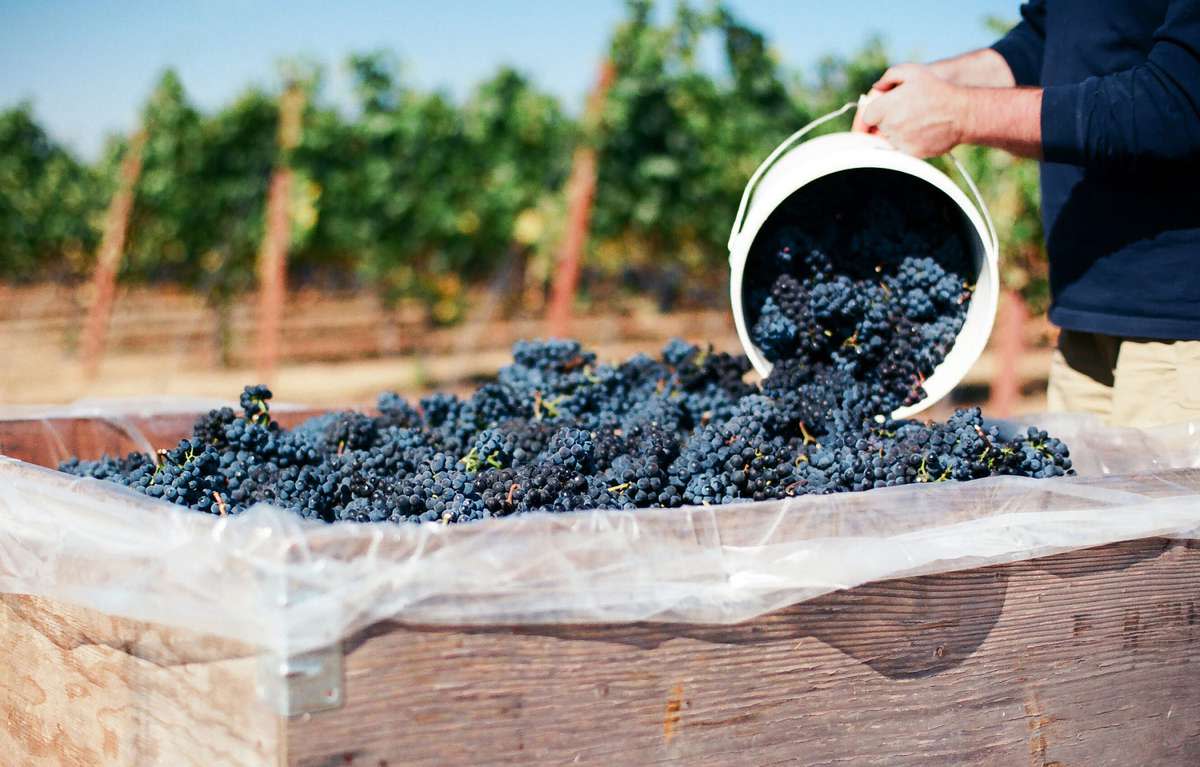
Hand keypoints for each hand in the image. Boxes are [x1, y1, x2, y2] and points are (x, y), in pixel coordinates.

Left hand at [852, 64, 968, 157]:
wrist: (962, 113)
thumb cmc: (936, 90)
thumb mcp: (912, 72)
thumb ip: (888, 77)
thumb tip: (876, 89)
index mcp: (885, 107)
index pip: (865, 117)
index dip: (869, 115)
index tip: (873, 116)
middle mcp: (890, 126)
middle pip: (876, 129)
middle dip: (883, 123)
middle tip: (900, 114)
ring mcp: (900, 142)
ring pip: (888, 141)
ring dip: (894, 134)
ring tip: (914, 121)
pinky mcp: (911, 154)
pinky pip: (901, 150)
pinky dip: (906, 143)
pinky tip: (919, 131)